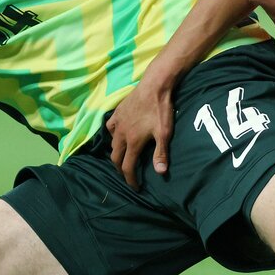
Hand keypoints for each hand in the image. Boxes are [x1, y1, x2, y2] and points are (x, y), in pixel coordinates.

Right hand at [106, 65, 177, 189]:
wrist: (154, 86)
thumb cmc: (161, 110)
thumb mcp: (164, 133)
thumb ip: (161, 153)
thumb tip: (160, 173)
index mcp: (133, 142)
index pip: (127, 167)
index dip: (130, 180)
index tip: (135, 187)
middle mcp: (121, 135)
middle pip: (116, 157)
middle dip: (120, 169)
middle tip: (127, 175)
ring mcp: (118, 123)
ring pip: (112, 143)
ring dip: (116, 154)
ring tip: (122, 158)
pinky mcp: (117, 113)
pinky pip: (110, 128)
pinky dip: (112, 135)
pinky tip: (117, 135)